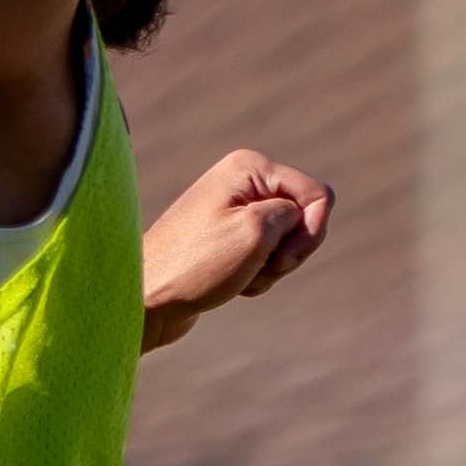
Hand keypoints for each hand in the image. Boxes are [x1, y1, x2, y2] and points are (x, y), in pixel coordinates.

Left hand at [143, 147, 334, 343]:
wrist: (146, 299)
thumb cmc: (196, 265)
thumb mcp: (257, 232)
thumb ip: (297, 213)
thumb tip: (304, 213)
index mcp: (250, 167)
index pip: (318, 195)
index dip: (310, 232)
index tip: (279, 256)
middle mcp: (243, 181)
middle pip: (304, 219)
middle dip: (289, 252)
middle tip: (255, 267)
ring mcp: (234, 210)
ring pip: (287, 243)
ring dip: (272, 269)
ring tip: (238, 277)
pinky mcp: (227, 238)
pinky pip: (266, 257)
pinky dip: (258, 276)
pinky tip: (231, 284)